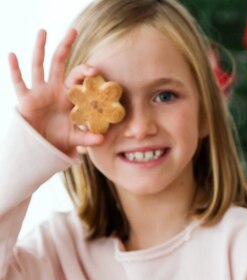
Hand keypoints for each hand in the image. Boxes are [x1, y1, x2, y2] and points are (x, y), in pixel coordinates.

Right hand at [8, 29, 104, 155]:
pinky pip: (19, 82)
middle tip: (73, 31)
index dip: (85, 72)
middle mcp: (54, 89)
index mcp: (69, 96)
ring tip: (43, 31)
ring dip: (40, 49)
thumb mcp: (76, 139)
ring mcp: (39, 92)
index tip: (95, 71)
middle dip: (65, 47)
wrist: (42, 148)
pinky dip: (14, 69)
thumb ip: (88, 138)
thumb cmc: (61, 139)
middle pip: (60, 63)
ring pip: (39, 66)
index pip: (78, 78)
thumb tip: (102, 140)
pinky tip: (12, 55)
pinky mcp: (26, 99)